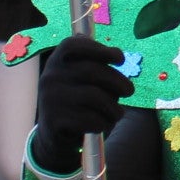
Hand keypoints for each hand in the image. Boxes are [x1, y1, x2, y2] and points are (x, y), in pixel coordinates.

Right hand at [37, 37, 129, 171]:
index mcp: (56, 61)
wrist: (53, 134)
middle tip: (130, 91)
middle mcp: (49, 77)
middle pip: (92, 71)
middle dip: (118, 81)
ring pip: (94, 97)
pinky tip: (104, 124)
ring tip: (118, 113)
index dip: (100, 49)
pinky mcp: (54, 121)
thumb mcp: (80, 79)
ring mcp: (49, 99)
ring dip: (113, 107)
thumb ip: (96, 65)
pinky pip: (89, 119)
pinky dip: (103, 123)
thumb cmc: (76, 100)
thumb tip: (118, 56)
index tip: (121, 59)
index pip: (73, 45)